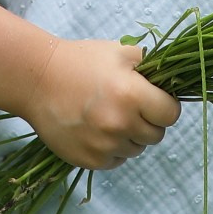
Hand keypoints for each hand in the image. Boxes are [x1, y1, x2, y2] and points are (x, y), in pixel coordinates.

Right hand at [22, 37, 179, 169]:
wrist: (37, 81)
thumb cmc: (81, 62)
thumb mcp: (119, 52)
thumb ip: (151, 63)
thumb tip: (175, 78)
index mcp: (132, 95)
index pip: (171, 114)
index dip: (165, 105)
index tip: (154, 99)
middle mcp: (120, 124)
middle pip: (156, 135)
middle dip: (148, 121)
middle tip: (129, 106)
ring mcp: (104, 146)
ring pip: (136, 149)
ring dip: (130, 136)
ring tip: (109, 116)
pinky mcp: (90, 161)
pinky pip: (116, 160)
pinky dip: (112, 148)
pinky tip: (96, 129)